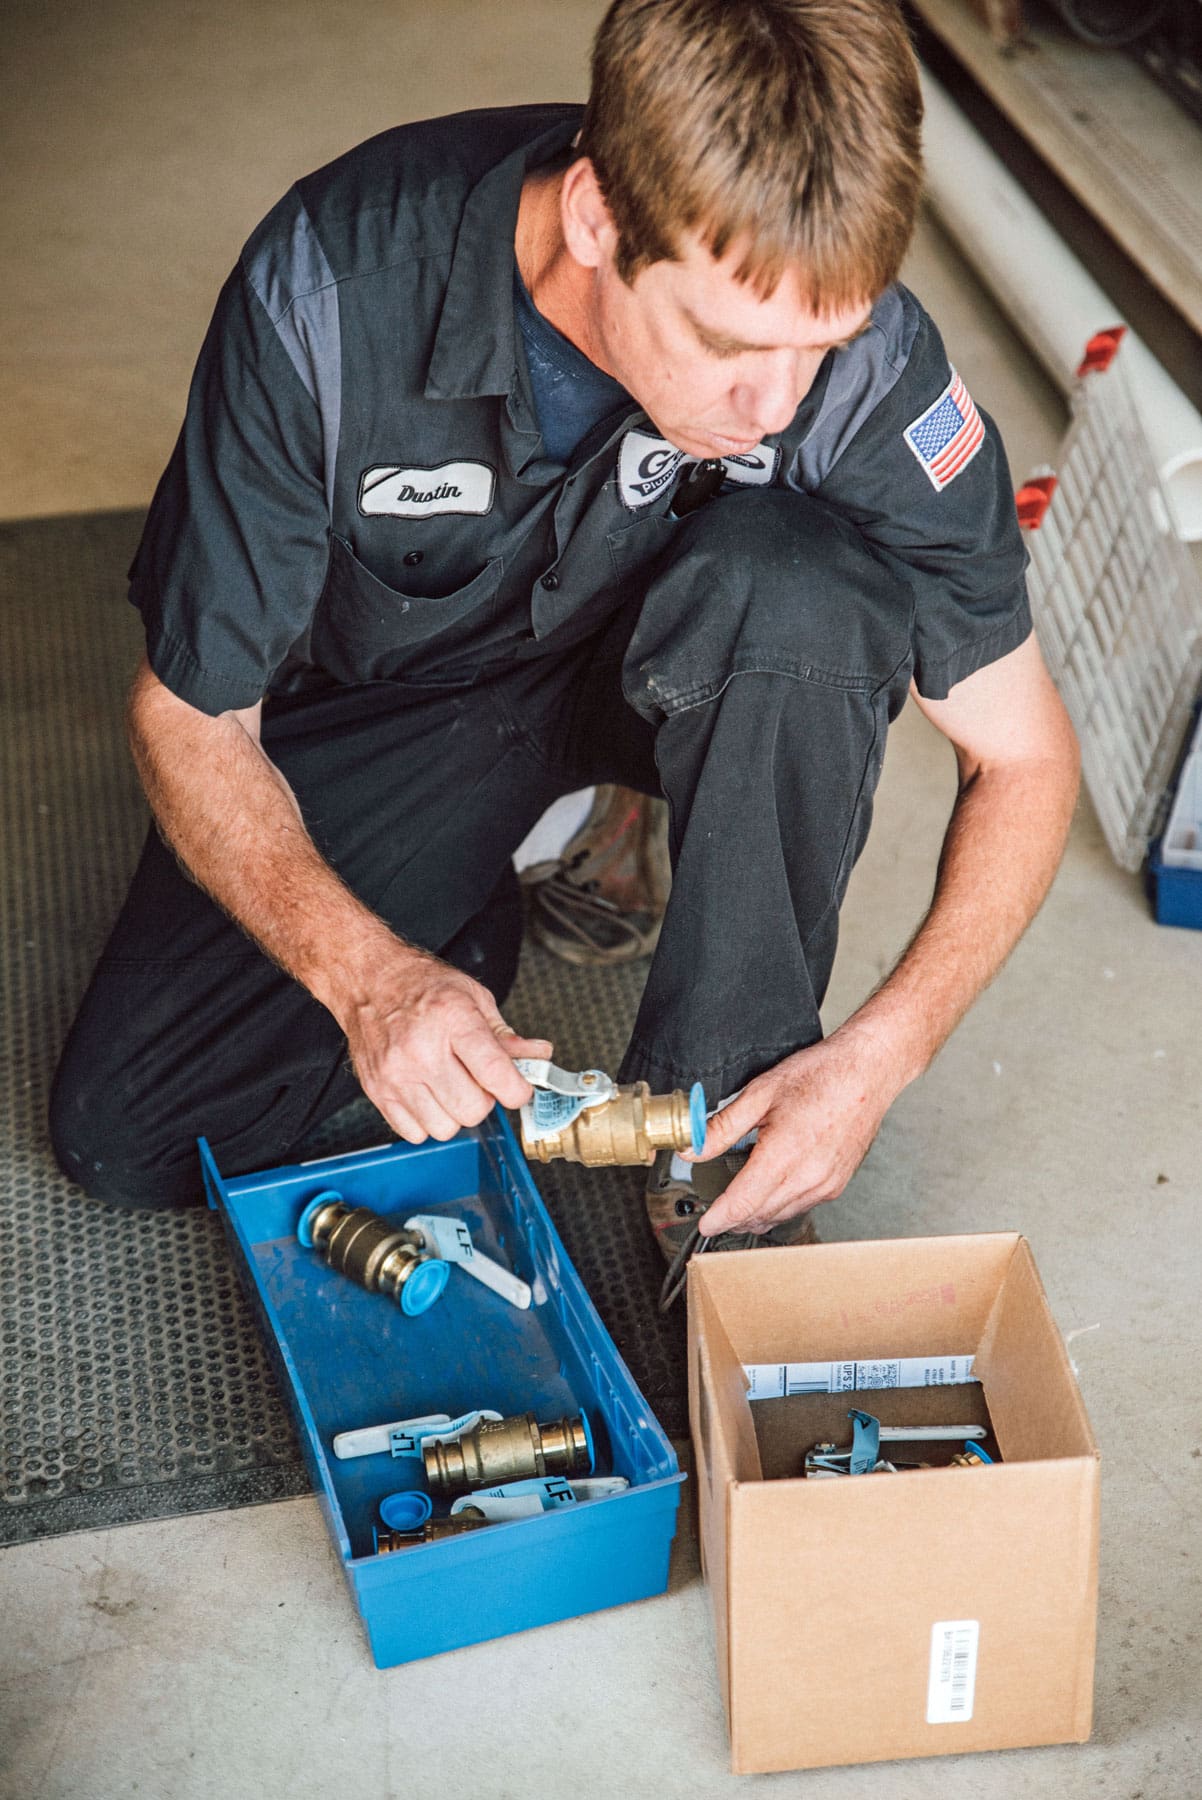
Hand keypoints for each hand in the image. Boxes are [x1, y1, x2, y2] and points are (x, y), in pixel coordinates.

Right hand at [340, 946, 551, 1143]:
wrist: (369, 983)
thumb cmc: (421, 987)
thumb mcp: (473, 997)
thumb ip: (506, 1036)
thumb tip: (538, 1057)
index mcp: (453, 1019)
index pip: (494, 1072)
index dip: (516, 1090)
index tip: (519, 1090)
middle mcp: (421, 1049)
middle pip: (473, 1109)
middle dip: (484, 1100)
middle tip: (476, 1080)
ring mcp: (396, 1074)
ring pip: (445, 1128)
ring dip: (454, 1113)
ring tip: (448, 1085)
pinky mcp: (378, 1092)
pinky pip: (415, 1133)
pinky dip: (427, 1120)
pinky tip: (426, 1093)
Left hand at [687, 1028, 899, 1236]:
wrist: (867, 1072)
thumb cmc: (820, 1075)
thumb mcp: (760, 1094)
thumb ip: (722, 1127)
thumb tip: (691, 1147)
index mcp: (784, 1155)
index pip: (742, 1203)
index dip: (719, 1218)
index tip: (705, 1224)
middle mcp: (807, 1177)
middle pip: (759, 1215)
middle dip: (733, 1218)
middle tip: (715, 1212)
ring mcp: (825, 1185)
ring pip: (780, 1215)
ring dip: (756, 1215)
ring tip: (738, 1205)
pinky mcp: (837, 1185)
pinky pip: (801, 1206)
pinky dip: (780, 1206)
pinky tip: (771, 1192)